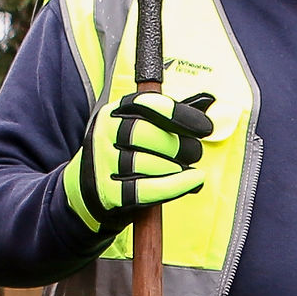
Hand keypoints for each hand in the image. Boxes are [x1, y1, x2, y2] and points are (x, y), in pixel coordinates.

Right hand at [64, 90, 215, 230]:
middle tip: (194, 153)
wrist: (88, 192)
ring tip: (188, 171)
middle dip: (179, 144)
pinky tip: (191, 182)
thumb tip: (209, 103)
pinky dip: (174, 186)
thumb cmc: (123, 157)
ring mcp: (103, 163)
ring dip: (177, 168)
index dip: (179, 114)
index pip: (146, 104)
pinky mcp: (108, 192)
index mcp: (113, 113)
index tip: (204, 127)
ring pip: (147, 162)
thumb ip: (168, 118)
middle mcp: (104, 134)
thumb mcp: (136, 130)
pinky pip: (147, 189)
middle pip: (146, 133)